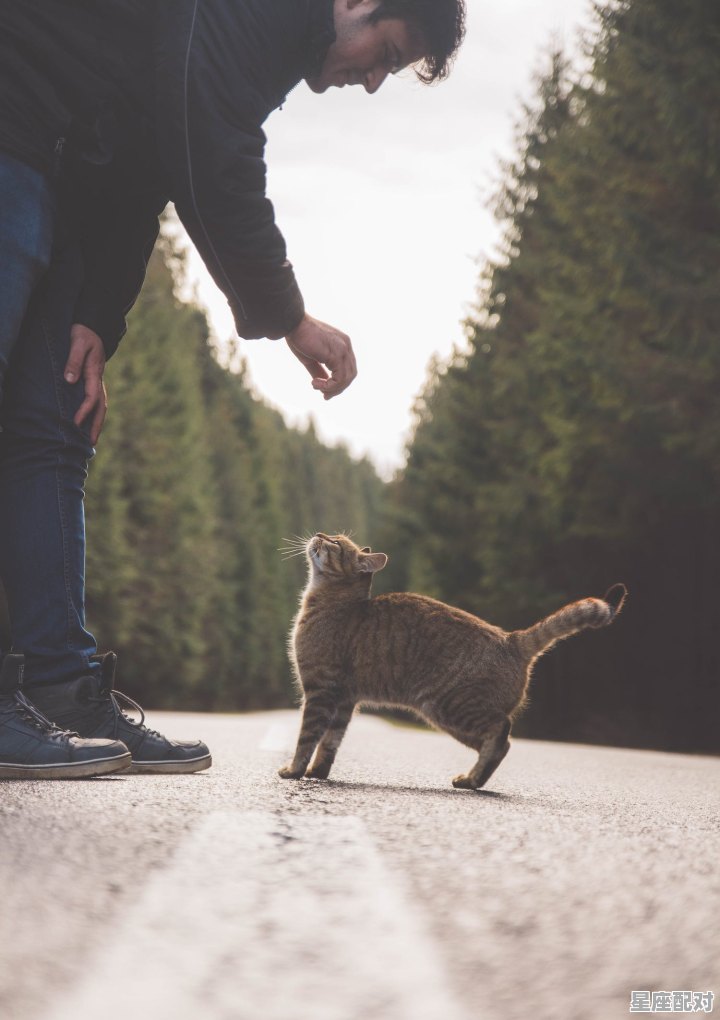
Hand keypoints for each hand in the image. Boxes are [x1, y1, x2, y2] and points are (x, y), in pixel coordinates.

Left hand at [65, 324, 107, 443]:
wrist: (93, 327)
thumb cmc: (83, 334)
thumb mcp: (78, 343)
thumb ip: (74, 360)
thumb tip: (69, 380)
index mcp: (94, 373)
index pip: (91, 397)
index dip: (83, 412)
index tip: (75, 423)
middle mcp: (99, 380)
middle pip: (101, 407)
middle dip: (96, 425)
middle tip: (91, 442)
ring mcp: (98, 381)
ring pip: (101, 406)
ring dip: (97, 422)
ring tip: (92, 439)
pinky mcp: (95, 380)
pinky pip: (97, 401)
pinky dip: (95, 413)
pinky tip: (89, 422)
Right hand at [285, 314, 356, 399]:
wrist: (292, 323)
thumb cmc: (299, 338)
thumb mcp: (311, 359)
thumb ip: (319, 371)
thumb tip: (324, 386)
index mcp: (342, 345)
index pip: (348, 369)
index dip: (339, 383)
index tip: (325, 391)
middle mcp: (346, 346)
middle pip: (351, 375)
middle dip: (338, 389)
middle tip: (324, 395)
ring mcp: (343, 349)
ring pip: (347, 378)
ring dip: (332, 389)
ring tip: (316, 386)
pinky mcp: (337, 354)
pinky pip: (339, 378)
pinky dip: (329, 386)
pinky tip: (315, 383)